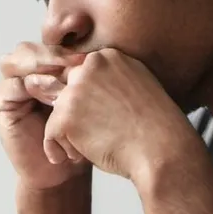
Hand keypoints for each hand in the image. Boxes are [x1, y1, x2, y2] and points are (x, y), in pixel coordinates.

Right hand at [0, 42, 88, 190]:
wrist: (67, 171)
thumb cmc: (86, 138)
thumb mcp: (93, 105)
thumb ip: (95, 79)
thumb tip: (113, 53)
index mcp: (50, 70)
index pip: (52, 45)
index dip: (70, 49)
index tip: (93, 56)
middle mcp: (28, 75)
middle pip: (29, 48)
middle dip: (51, 53)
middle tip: (75, 62)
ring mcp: (14, 89)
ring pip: (13, 62)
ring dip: (35, 66)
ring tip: (59, 78)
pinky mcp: (4, 107)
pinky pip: (6, 88)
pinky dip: (23, 88)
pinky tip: (45, 96)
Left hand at [24, 48, 196, 185]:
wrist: (162, 151)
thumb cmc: (156, 129)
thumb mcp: (138, 88)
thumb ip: (112, 80)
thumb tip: (88, 87)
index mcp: (110, 56)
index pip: (82, 76)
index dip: (88, 103)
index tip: (104, 121)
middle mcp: (91, 66)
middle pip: (66, 92)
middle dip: (74, 116)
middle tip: (95, 135)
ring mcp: (77, 89)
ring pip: (57, 112)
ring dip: (68, 134)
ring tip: (89, 148)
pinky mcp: (67, 114)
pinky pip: (50, 133)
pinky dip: (58, 149)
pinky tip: (77, 157)